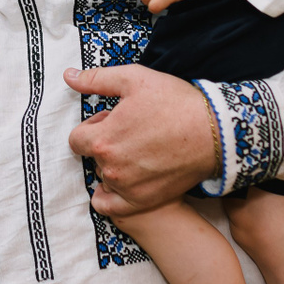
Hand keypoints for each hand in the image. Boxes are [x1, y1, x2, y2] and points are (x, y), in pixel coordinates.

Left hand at [64, 65, 218, 215]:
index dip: (94, 126)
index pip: (76, 139)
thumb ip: (96, 80)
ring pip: (104, 177)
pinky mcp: (143, 201)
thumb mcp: (134, 79)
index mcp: (103, 140)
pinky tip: (124, 180)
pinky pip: (110, 206)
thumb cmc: (175, 103)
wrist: (215, 132)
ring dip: (113, 166)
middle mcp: (111, 168)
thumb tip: (68, 76)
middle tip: (131, 132)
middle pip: (92, 157)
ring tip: (139, 151)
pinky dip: (111, 195)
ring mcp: (127, 188)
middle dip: (104, 144)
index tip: (113, 121)